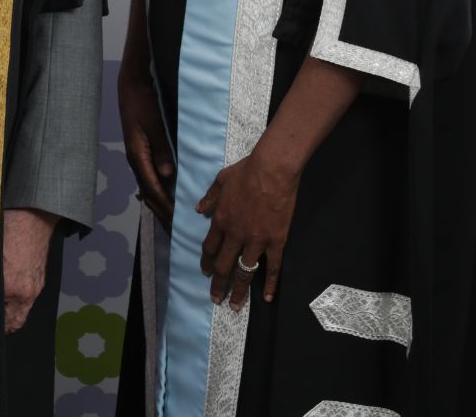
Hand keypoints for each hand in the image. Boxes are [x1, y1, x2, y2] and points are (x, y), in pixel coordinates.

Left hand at [2, 208, 58, 332]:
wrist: (35, 215)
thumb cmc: (10, 227)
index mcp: (9, 284)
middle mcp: (24, 290)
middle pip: (13, 322)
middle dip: (0, 325)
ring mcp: (34, 287)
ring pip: (21, 313)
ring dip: (10, 315)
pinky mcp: (40, 280)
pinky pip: (28, 301)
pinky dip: (19, 303)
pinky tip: (9, 295)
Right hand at [118, 71, 174, 230]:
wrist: (131, 86)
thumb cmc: (144, 103)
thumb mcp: (155, 125)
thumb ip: (161, 149)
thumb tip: (168, 175)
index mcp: (138, 156)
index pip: (153, 188)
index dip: (165, 206)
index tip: (177, 222)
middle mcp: (136, 160)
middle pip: (149, 194)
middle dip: (162, 213)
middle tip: (176, 232)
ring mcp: (137, 157)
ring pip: (148, 188)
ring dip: (159, 206)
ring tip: (171, 222)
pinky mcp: (141, 152)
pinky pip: (149, 179)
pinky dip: (157, 193)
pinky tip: (163, 200)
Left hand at [195, 150, 299, 310]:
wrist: (272, 171)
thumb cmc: (246, 171)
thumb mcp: (221, 180)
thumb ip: (210, 197)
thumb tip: (198, 210)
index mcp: (221, 220)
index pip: (209, 247)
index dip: (206, 262)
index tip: (205, 272)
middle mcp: (235, 235)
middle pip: (223, 265)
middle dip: (218, 284)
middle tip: (215, 298)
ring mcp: (256, 241)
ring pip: (244, 272)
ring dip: (238, 290)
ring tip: (234, 305)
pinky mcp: (276, 242)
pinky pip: (273, 268)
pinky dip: (270, 284)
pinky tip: (267, 298)